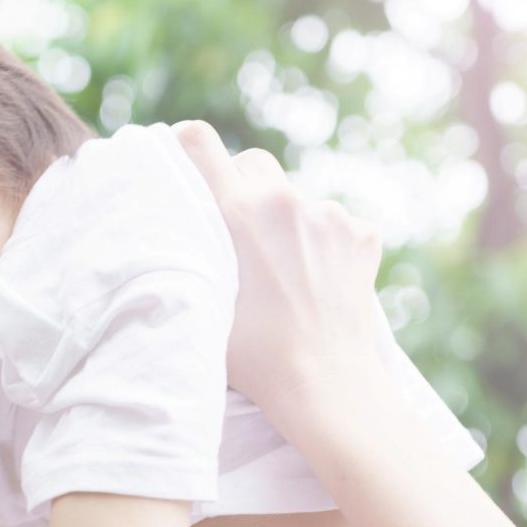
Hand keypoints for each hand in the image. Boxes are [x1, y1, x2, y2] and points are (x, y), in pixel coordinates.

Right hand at [173, 120, 388, 409]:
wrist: (326, 385)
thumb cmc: (254, 358)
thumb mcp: (201, 303)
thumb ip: (186, 259)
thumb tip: (164, 236)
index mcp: (239, 213)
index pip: (198, 142)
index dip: (186, 147)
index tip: (185, 163)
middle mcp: (287, 201)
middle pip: (253, 163)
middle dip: (242, 189)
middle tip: (238, 236)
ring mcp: (331, 215)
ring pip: (296, 199)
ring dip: (286, 222)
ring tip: (284, 276)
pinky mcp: (362, 234)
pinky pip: (333, 223)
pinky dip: (322, 244)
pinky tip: (316, 282)